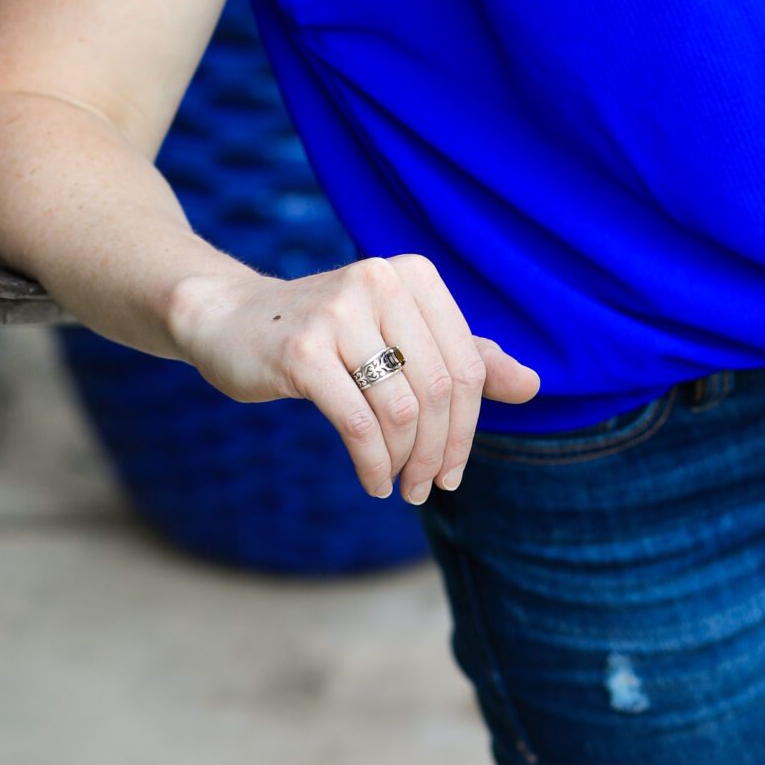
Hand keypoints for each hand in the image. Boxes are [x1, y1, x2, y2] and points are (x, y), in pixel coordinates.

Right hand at [167, 252, 539, 503]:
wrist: (230, 321)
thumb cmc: (326, 335)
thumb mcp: (397, 337)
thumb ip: (463, 359)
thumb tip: (533, 386)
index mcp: (415, 275)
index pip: (468, 365)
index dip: (469, 429)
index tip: (455, 470)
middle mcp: (381, 280)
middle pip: (440, 389)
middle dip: (440, 453)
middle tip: (427, 489)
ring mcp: (339, 310)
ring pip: (403, 409)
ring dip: (406, 464)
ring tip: (397, 485)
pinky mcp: (302, 348)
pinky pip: (359, 422)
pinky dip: (373, 464)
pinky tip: (371, 480)